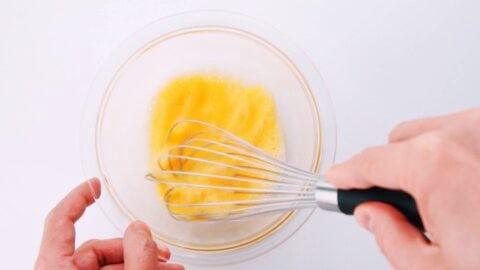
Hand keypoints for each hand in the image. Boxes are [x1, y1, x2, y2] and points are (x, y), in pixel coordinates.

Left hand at [35, 179, 184, 269]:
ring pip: (108, 264)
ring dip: (141, 260)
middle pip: (95, 247)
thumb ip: (137, 257)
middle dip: (133, 245)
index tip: (94, 184)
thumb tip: (140, 230)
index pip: (59, 221)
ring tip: (169, 266)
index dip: (77, 198)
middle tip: (161, 252)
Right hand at [326, 109, 479, 269]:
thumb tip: (373, 215)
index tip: (337, 179)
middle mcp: (463, 135)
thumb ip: (392, 239)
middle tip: (402, 208)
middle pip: (399, 142)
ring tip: (445, 202)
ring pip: (430, 133)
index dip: (347, 175)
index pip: (370, 162)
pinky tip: (467, 189)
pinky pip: (458, 134)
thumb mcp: (437, 269)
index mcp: (436, 164)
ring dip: (423, 160)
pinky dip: (451, 154)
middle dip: (392, 172)